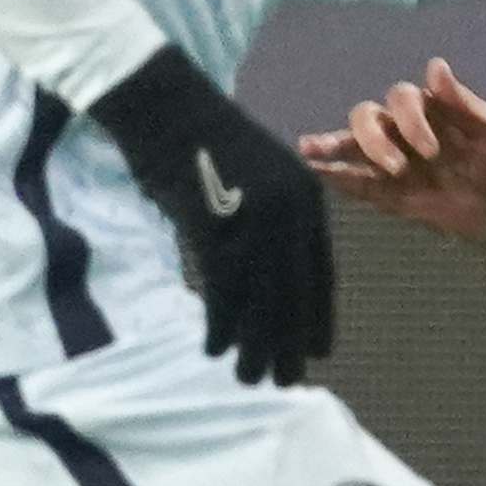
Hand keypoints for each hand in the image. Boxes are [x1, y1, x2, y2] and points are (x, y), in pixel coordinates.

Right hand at [91, 45, 334, 385]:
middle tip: (287, 381)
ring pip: (262, 299)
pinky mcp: (215, 224)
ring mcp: (255, 219)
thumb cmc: (202, 143)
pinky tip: (218, 350)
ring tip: (252, 379)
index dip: (317, 317)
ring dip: (256, 345)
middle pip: (296, 294)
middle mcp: (292, 213)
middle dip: (291, 342)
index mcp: (309, 201)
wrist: (164, 104)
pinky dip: (222, 323)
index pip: (322, 275)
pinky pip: (225, 288)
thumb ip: (270, 224)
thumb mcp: (256, 180)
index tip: (317, 352)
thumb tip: (272, 278)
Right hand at [302, 57, 485, 242]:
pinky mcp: (384, 191)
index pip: (400, 97)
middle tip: (398, 166)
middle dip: (374, 137)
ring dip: (334, 145)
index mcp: (426, 109)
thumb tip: (435, 65)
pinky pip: (353, 180)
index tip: (432, 150)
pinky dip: (333, 174)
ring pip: (352, 143)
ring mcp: (390, 159)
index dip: (409, 119)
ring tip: (312, 150)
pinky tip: (314, 169)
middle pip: (367, 116)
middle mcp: (401, 129)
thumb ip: (464, 102)